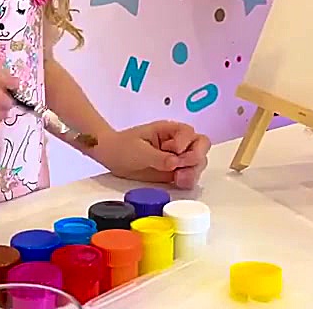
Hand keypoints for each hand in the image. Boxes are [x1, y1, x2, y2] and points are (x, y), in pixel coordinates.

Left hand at [92, 121, 210, 189]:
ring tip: (178, 179)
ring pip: (198, 163)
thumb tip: (175, 162)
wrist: (111, 157)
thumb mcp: (139, 150)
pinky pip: (189, 176)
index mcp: (169, 130)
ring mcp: (177, 158)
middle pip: (201, 146)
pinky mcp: (174, 172)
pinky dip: (188, 181)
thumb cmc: (122, 146)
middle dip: (195, 158)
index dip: (186, 142)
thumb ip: (158, 157)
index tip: (175, 150)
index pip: (189, 132)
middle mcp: (177, 142)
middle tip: (181, 167)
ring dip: (193, 172)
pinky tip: (178, 182)